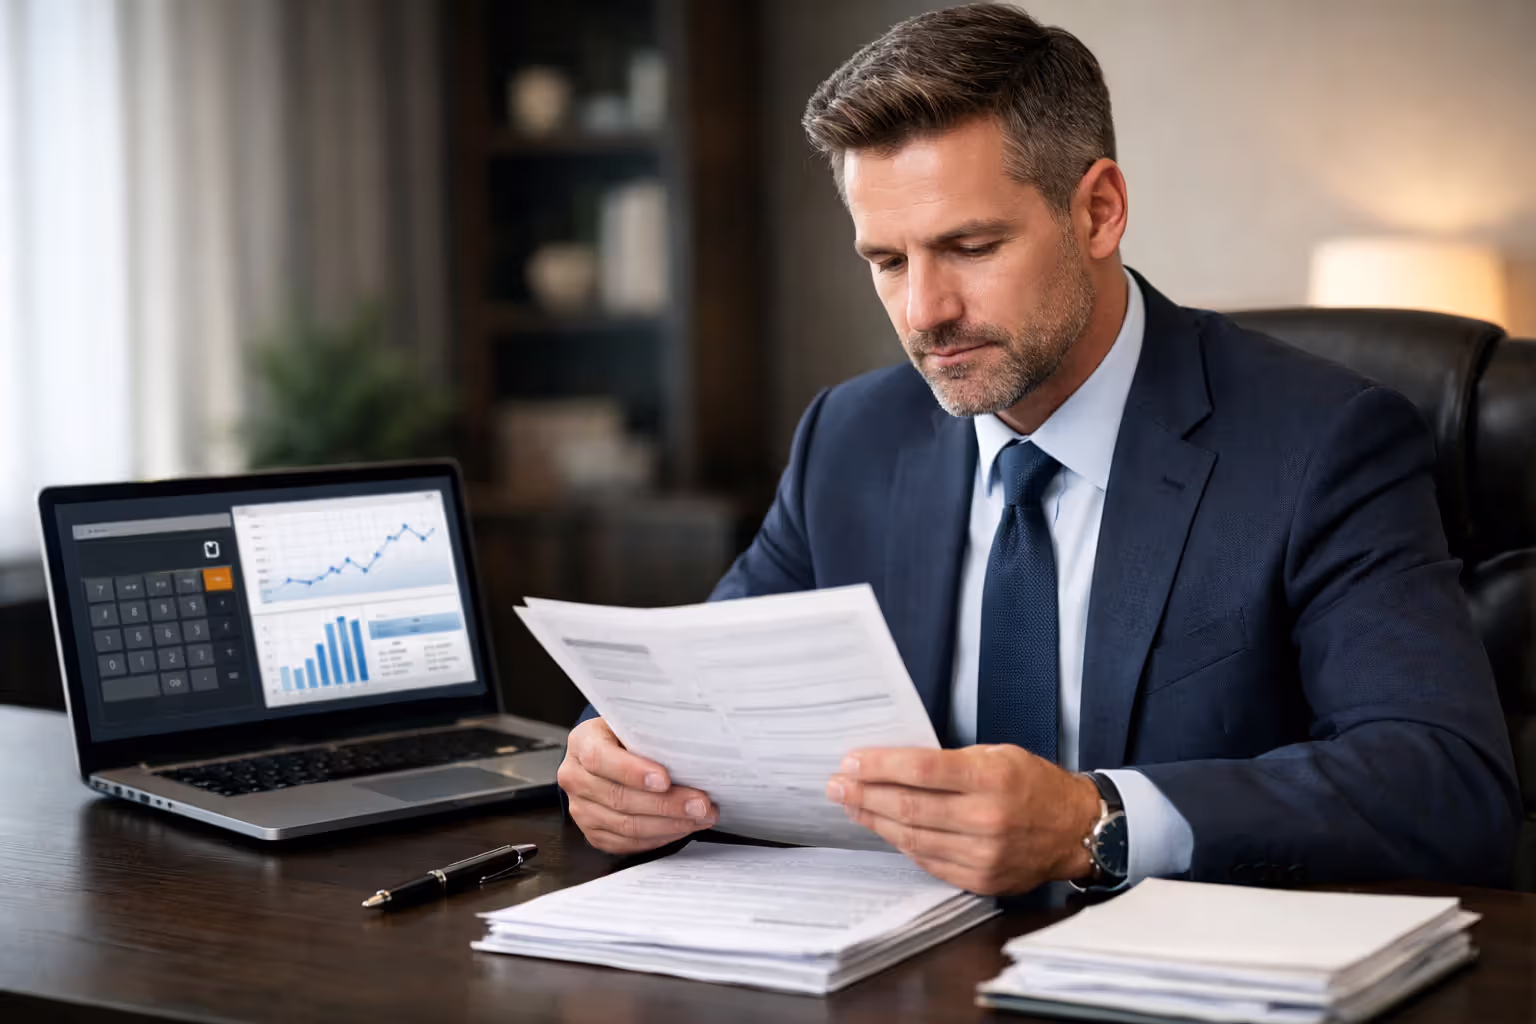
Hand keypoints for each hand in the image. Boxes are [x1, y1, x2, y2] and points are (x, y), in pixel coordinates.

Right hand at [558, 717, 717, 854]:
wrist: (609, 750)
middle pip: (618, 798)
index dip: (633, 772)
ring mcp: (580, 808)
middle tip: (700, 804)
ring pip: (625, 825)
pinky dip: (658, 838)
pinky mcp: (592, 832)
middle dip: (666, 804)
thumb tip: (690, 748)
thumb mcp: (633, 722)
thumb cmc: (626, 735)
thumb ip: (651, 733)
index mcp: (582, 742)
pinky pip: (626, 843)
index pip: (601, 759)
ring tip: (700, 817)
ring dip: (669, 824)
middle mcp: (575, 777)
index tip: (665, 780)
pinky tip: (682, 828)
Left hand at [825, 745, 1100, 894]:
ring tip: (851, 806)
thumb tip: (894, 765)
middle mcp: (987, 819)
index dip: (879, 765)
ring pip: (912, 837)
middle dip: (864, 794)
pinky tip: (885, 828)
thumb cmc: (1034, 785)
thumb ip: (949, 762)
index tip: (850, 761)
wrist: (1074, 830)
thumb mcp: (998, 755)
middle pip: (908, 806)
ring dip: (875, 820)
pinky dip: (902, 843)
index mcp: (991, 778)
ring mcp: (983, 854)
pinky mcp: (980, 879)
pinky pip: (927, 860)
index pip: (920, 769)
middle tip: (836, 785)